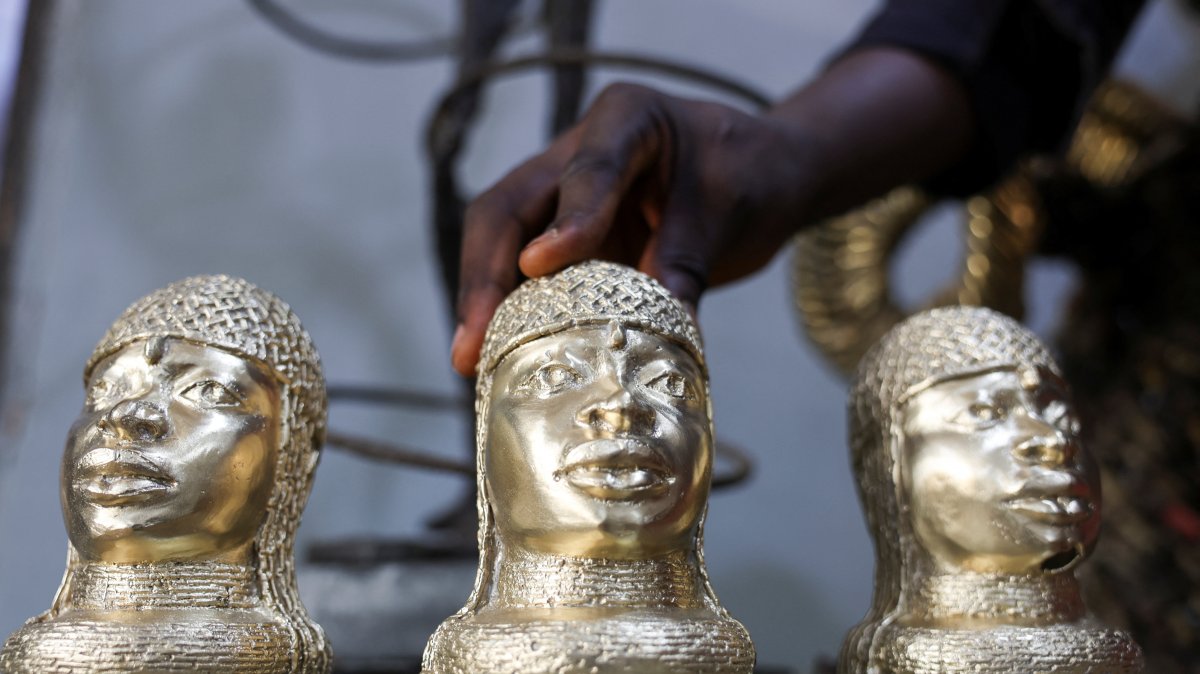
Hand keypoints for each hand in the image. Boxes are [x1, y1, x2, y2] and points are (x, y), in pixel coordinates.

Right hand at [451, 82, 815, 374]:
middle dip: (485, 274)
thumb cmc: (750, 174)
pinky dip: (513, 312)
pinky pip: (526, 273)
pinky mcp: (565, 238)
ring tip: (474, 360)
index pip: (588, 167)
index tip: (537, 266)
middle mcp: (578, 149)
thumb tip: (659, 336)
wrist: (764, 177)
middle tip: (473, 340)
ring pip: (502, 240)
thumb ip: (686, 262)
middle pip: (509, 206)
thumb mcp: (729, 212)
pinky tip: (500, 357)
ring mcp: (563, 194)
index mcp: (627, 117)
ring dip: (486, 300)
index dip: (563, 219)